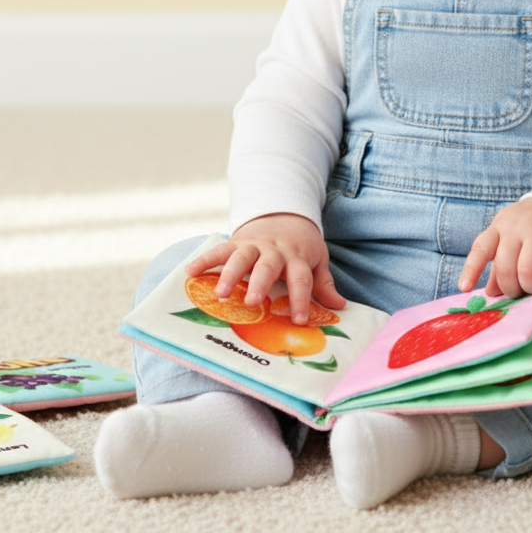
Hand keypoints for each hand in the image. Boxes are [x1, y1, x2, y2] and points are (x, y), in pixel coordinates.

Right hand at [184, 213, 345, 325]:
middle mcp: (275, 250)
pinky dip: (205, 259)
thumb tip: (341, 307)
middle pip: (268, 265)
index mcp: (298, 256)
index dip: (301, 298)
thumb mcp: (317, 259)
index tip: (300, 320)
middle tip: (252, 302)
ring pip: (241, 257)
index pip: (302, 278)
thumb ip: (324, 283)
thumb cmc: (301, 245)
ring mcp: (254, 244)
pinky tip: (190, 271)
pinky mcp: (237, 241)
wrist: (285, 212)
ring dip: (230, 274)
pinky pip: (219, 249)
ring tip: (219, 293)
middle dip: (260, 283)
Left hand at [458, 197, 531, 298]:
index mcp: (499, 227)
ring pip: (527, 272)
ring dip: (530, 287)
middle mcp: (517, 227)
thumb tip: (491, 292)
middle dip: (510, 288)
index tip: (464, 288)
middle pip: (505, 267)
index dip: (471, 270)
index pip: (481, 248)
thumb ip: (499, 265)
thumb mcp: (509, 239)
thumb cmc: (530, 230)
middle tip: (518, 292)